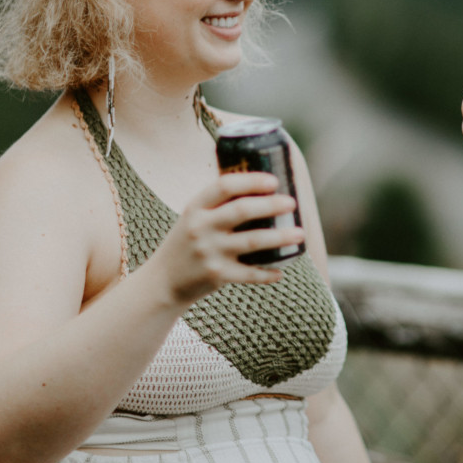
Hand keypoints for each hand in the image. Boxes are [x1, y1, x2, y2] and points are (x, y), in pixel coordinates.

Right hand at [145, 171, 304, 305]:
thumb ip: (219, 203)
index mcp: (195, 207)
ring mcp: (208, 252)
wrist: (163, 281)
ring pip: (252, 241)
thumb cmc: (188, 242)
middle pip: (242, 210)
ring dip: (280, 237)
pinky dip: (268, 273)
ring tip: (300, 234)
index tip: (274, 181)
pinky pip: (250, 273)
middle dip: (271, 205)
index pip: (224, 185)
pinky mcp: (216, 275)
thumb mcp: (194, 217)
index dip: (252, 181)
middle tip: (292, 203)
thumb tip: (262, 186)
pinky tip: (282, 270)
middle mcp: (200, 227)